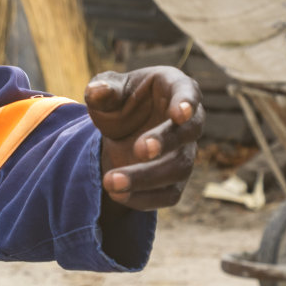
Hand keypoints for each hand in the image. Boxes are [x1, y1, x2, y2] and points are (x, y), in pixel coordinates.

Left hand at [85, 66, 202, 210]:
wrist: (118, 130)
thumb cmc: (118, 100)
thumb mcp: (107, 88)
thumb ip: (104, 88)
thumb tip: (97, 91)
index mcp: (174, 87)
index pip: (188, 92)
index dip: (186, 103)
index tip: (179, 114)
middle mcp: (188, 121)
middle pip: (188, 133)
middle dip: (165, 142)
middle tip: (140, 150)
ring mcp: (185, 152)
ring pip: (179, 168)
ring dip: (146, 177)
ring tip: (111, 182)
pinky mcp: (176, 180)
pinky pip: (169, 194)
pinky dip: (144, 198)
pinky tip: (118, 195)